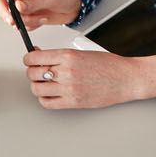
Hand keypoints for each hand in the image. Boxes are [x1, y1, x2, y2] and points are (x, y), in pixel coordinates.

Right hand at [0, 0, 80, 30]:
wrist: (72, 5)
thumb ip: (34, 2)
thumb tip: (18, 7)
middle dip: (4, 11)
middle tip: (14, 17)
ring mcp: (18, 5)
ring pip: (7, 15)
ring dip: (23, 21)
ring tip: (40, 17)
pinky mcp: (23, 16)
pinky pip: (18, 24)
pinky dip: (29, 26)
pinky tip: (41, 19)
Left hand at [25, 48, 155, 109]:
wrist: (126, 78)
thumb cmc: (109, 65)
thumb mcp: (83, 52)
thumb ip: (62, 56)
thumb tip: (43, 57)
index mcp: (68, 56)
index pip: (34, 57)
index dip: (29, 58)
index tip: (31, 59)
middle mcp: (66, 72)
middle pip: (33, 73)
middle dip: (32, 72)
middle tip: (37, 71)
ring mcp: (69, 88)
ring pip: (37, 89)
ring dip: (37, 86)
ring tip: (44, 83)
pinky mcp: (73, 102)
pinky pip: (48, 103)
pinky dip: (44, 99)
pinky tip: (50, 94)